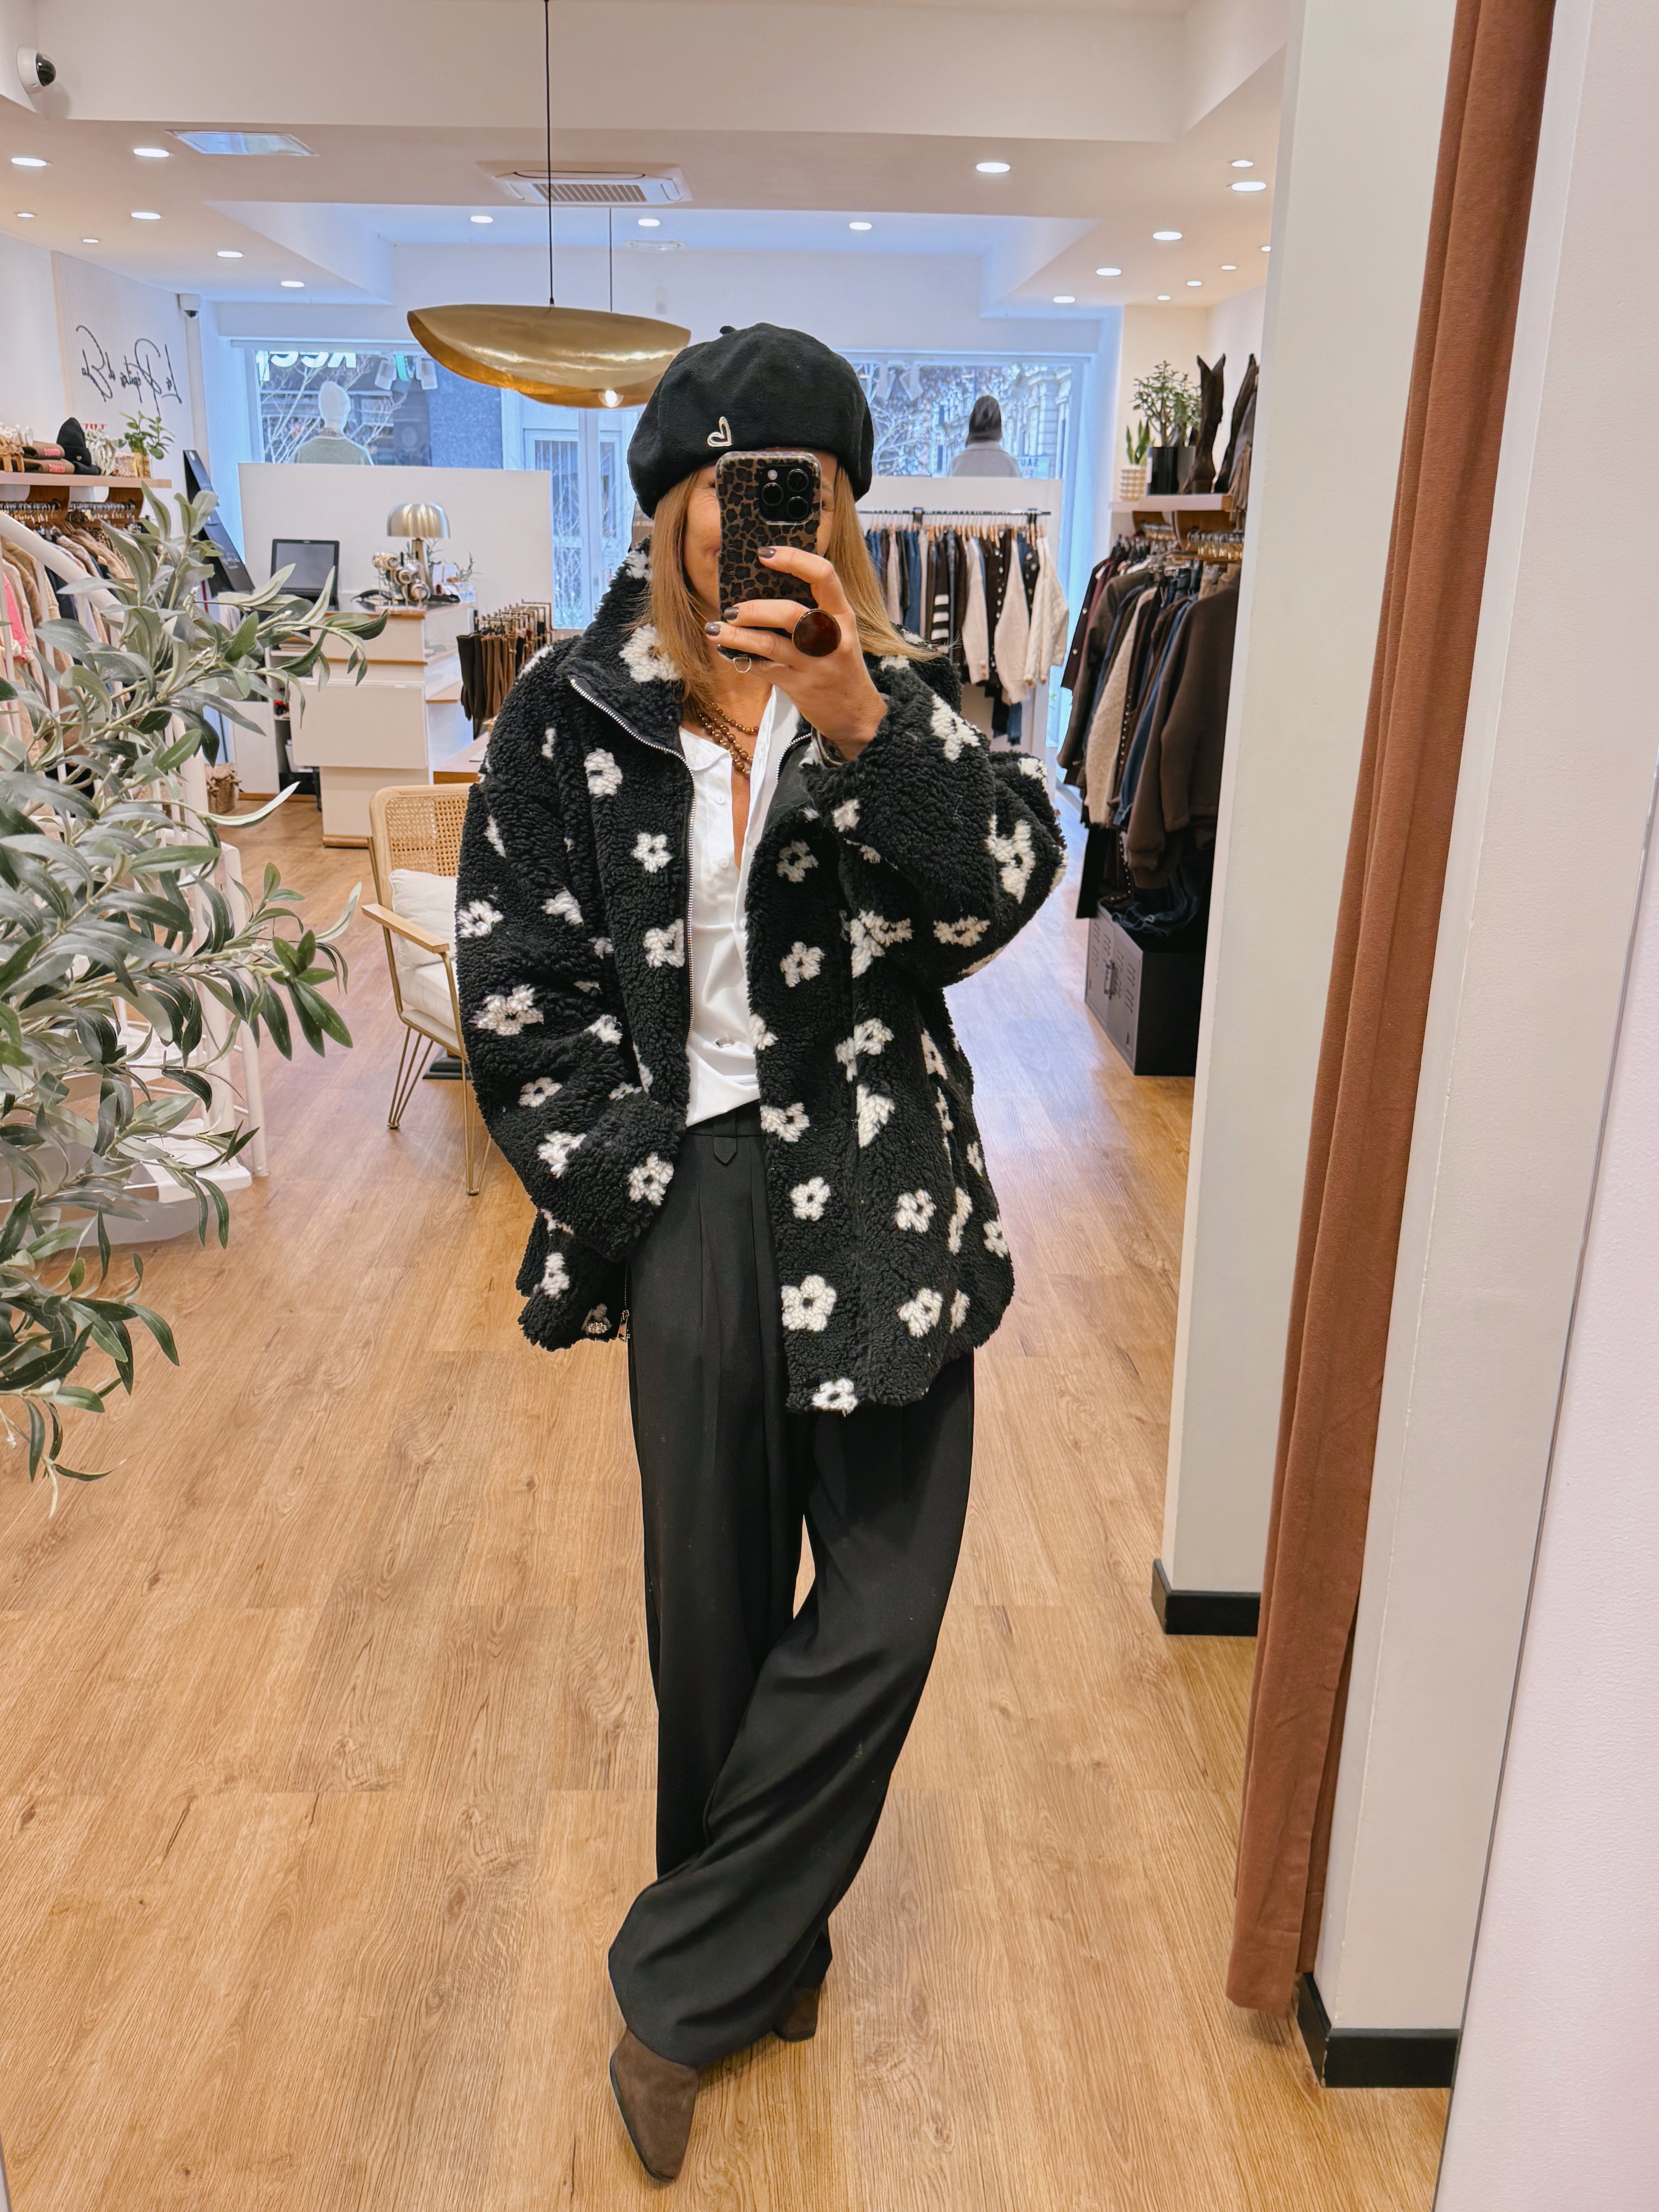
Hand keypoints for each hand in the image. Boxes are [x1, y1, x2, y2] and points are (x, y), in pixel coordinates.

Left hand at [703, 546, 887, 755]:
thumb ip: (812, 608)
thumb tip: (763, 585)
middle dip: (756, 609)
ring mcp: (815, 664)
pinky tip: (727, 651)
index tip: (764, 553)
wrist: (854, 712)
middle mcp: (831, 637)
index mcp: (842, 614)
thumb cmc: (838, 662)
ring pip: (770, 645)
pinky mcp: (799, 686)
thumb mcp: (837, 630)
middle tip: (731, 609)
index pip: (824, 575)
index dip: (794, 559)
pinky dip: (742, 659)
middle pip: (791, 614)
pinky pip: (764, 669)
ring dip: (737, 636)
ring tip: (714, 629)